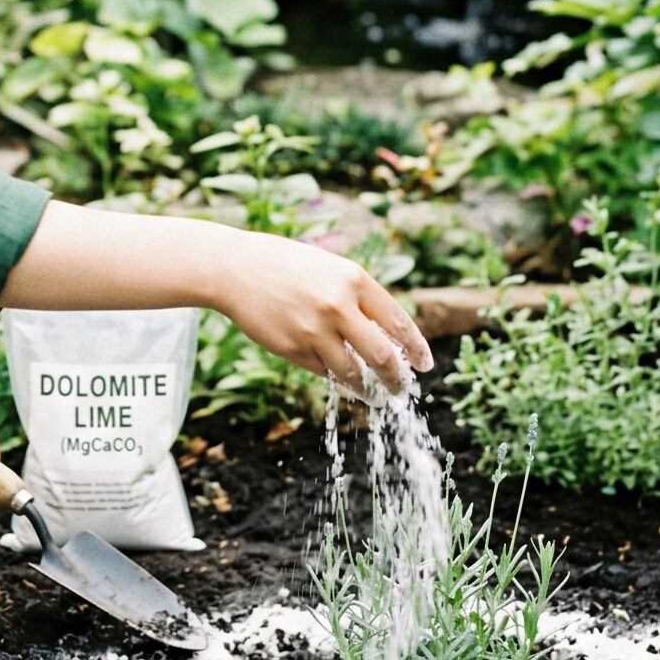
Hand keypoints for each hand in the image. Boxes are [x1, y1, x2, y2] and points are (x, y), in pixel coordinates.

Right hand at [212, 233, 432, 395]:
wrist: (234, 269)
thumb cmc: (286, 265)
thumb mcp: (330, 270)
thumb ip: (358, 297)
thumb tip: (388, 333)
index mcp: (353, 279)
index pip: (397, 322)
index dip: (415, 347)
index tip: (424, 365)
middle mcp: (338, 306)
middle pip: (382, 356)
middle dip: (397, 379)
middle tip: (402, 390)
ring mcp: (314, 330)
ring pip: (353, 373)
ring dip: (368, 388)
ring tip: (374, 394)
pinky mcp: (293, 349)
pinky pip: (324, 372)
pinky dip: (336, 378)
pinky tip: (342, 380)